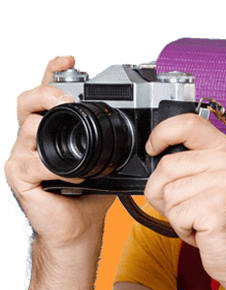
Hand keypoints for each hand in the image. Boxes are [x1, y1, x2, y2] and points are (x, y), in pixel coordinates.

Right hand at [5, 56, 114, 247]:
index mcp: (53, 128)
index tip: (67, 60)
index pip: (47, 93)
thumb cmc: (89, 194)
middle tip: (65, 100)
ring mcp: (21, 155)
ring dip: (52, 133)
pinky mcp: (18, 175)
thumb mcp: (106, 161)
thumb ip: (114, 142)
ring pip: (27, 128)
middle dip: (45, 94)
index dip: (53, 72)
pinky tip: (72, 176)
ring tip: (76, 145)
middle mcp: (32, 137)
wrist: (78, 229)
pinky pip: (32, 162)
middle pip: (27, 102)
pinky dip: (54, 167)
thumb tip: (143, 128)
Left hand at [143, 112, 225, 282]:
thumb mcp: (211, 182)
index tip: (153, 148)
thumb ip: (190, 163)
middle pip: (167, 165)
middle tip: (187, 207)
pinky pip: (175, 214)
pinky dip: (181, 228)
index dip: (162, 133)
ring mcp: (224, 184)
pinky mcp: (214, 208)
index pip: (188, 123)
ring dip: (175, 214)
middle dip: (164, 192)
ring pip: (168, 192)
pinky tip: (201, 230)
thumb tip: (154, 155)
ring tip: (198, 219)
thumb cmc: (223, 222)